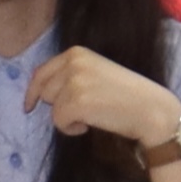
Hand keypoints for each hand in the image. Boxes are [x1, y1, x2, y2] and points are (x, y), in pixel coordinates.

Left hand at [29, 48, 180, 153]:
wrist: (151, 110)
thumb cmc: (127, 96)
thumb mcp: (96, 73)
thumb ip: (71, 75)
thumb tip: (41, 91)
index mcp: (77, 52)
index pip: (41, 72)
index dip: (33, 91)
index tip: (30, 105)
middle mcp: (72, 62)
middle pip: (45, 91)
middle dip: (58, 105)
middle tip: (85, 110)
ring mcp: (73, 81)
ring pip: (51, 108)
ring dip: (67, 117)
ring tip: (91, 116)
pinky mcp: (76, 101)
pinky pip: (58, 122)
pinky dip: (71, 129)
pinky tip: (90, 125)